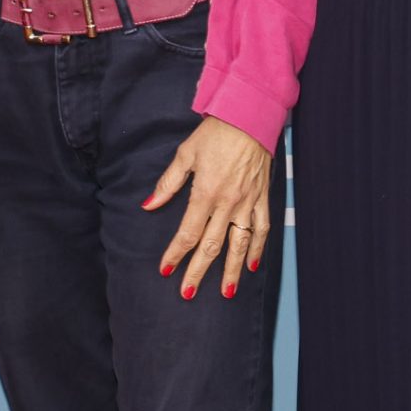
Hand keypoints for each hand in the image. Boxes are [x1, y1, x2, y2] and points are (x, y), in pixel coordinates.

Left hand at [145, 117, 270, 300]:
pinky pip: (261, 229)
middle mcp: (228, 203)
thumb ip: (168, 184)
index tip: (166, 270)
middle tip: (188, 293)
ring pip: (239, 244)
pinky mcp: (262, 198)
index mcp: (205, 193)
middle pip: (211, 246)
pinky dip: (257, 249)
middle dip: (198, 271)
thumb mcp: (186, 154)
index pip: (187, 233)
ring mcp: (248, 203)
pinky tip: (251, 266)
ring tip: (225, 292)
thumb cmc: (215, 133)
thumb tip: (148, 205)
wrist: (250, 117)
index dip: (175, 254)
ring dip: (231, 271)